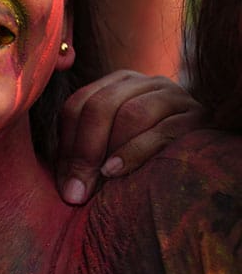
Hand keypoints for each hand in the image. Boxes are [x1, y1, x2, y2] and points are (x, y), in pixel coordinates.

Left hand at [55, 70, 205, 204]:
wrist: (208, 153)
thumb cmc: (152, 155)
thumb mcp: (115, 145)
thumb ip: (88, 152)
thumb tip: (67, 187)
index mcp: (118, 84)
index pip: (79, 104)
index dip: (66, 144)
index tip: (64, 183)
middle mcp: (145, 82)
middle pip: (100, 106)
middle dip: (83, 151)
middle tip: (76, 190)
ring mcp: (174, 96)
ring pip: (130, 114)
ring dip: (108, 150)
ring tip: (98, 181)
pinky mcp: (198, 117)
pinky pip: (163, 131)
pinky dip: (135, 152)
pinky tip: (117, 171)